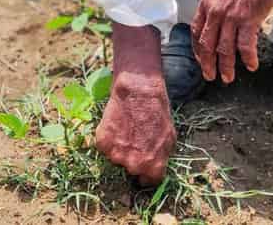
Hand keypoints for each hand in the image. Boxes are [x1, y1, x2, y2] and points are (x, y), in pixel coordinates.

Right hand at [95, 70, 175, 184]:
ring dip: (120, 149)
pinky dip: (109, 139)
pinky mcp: (102, 143)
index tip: (146, 164)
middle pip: (132, 170)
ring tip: (126, 129)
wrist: (138, 91)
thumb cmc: (157, 112)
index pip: (149, 181)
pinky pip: (105, 148)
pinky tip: (116, 125)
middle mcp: (134, 165)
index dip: (148, 172)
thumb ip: (162, 157)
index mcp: (153, 166)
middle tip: (135, 140)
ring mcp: (116, 155)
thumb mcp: (169, 136)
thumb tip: (157, 166)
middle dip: (134, 159)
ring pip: (117, 159)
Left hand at [190, 0, 272, 83]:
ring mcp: (231, 18)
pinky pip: (245, 46)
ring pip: (224, 50)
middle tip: (210, 76)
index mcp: (206, 3)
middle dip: (208, 64)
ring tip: (228, 77)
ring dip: (226, 67)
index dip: (197, 49)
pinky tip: (251, 65)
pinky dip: (248, 58)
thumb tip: (215, 14)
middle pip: (207, 45)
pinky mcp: (248, 21)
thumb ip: (215, 1)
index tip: (200, 58)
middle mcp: (215, 12)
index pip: (196, 31)